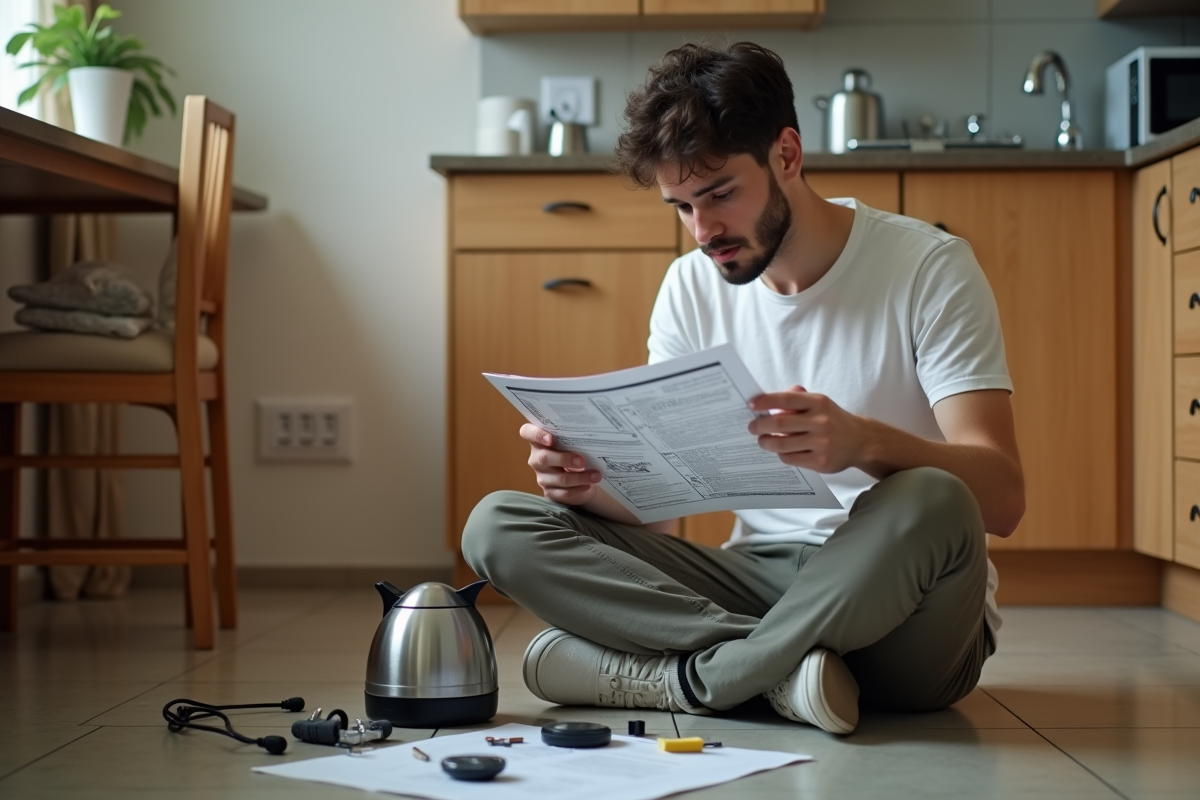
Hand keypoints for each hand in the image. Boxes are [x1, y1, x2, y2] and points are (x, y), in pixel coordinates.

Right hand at [520, 423, 601, 504]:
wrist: (581, 474)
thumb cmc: (575, 452)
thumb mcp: (573, 442)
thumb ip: (573, 438)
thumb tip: (588, 435)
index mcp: (539, 441)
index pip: (527, 432)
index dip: (536, 434)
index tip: (551, 438)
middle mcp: (536, 458)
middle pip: (544, 458)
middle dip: (564, 459)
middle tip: (581, 461)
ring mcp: (542, 476)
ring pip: (559, 478)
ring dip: (579, 477)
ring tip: (595, 475)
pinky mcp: (550, 492)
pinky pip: (564, 492)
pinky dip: (579, 489)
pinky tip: (589, 485)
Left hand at [748, 386, 869, 473]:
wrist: (861, 441)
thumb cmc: (832, 419)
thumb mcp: (819, 403)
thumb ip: (796, 398)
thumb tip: (768, 400)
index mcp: (819, 402)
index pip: (786, 399)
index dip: (766, 401)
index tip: (751, 405)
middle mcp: (821, 422)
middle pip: (780, 424)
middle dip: (760, 426)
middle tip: (752, 427)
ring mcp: (822, 443)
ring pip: (782, 444)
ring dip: (766, 442)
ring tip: (763, 440)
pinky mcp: (821, 462)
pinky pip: (790, 458)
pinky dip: (781, 454)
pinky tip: (781, 450)